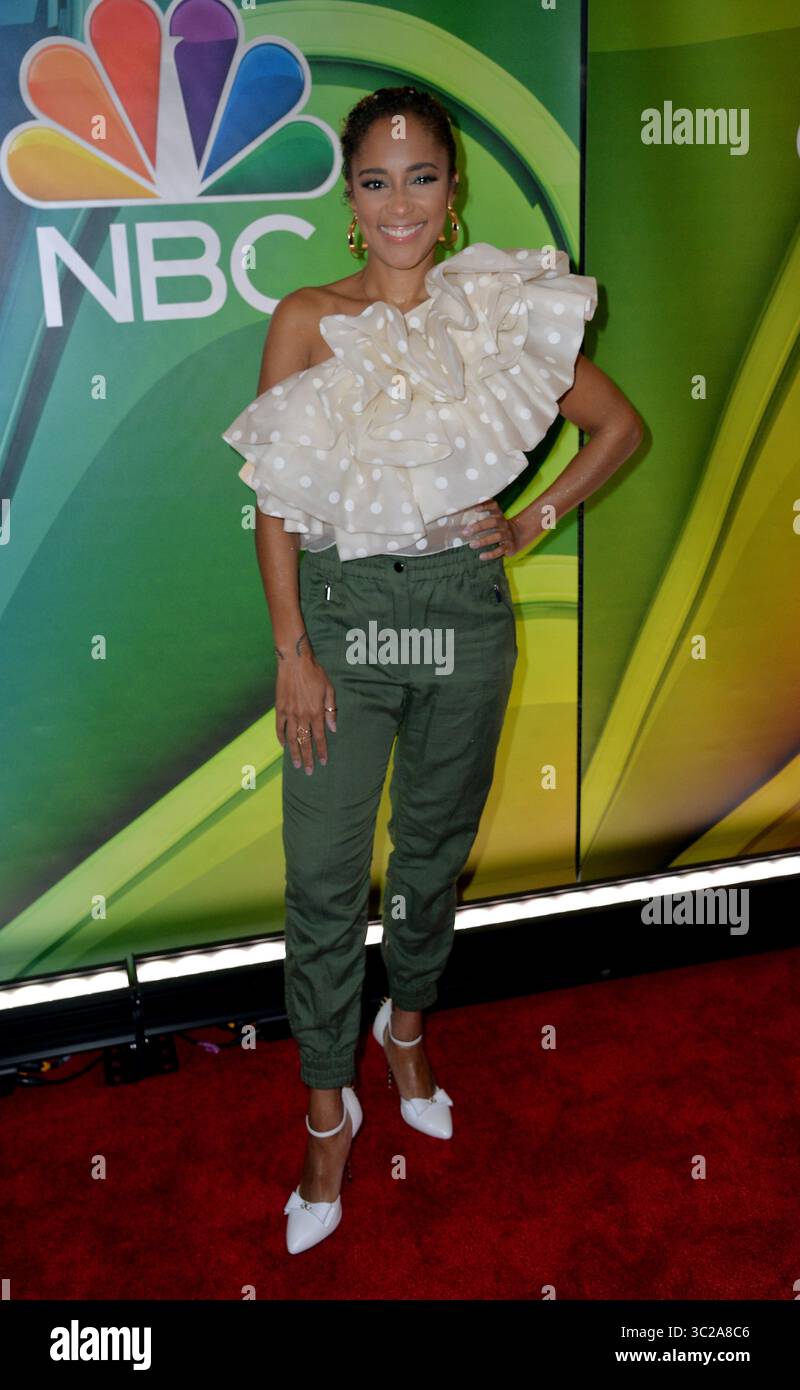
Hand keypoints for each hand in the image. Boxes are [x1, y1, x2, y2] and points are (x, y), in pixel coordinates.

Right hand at [275, 646, 336, 774]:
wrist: (295, 662)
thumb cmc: (315, 673)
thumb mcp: (329, 690)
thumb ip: (331, 710)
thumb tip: (333, 728)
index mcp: (316, 712)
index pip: (320, 737)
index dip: (322, 751)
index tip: (323, 762)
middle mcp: (302, 716)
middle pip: (305, 742)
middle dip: (308, 758)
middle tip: (309, 771)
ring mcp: (289, 713)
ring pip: (292, 738)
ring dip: (294, 753)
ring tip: (297, 765)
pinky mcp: (280, 708)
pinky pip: (279, 727)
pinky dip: (281, 738)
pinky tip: (284, 746)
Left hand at [464, 500, 526, 559]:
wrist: (517, 537)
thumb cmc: (498, 528)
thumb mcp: (492, 521)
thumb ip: (479, 519)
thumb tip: (458, 522)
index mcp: (498, 515)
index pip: (494, 506)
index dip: (485, 506)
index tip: (475, 508)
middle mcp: (504, 523)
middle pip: (493, 522)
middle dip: (479, 526)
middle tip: (466, 532)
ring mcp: (507, 535)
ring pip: (497, 536)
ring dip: (483, 541)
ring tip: (472, 545)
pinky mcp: (510, 546)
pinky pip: (501, 550)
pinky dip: (491, 554)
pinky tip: (482, 556)